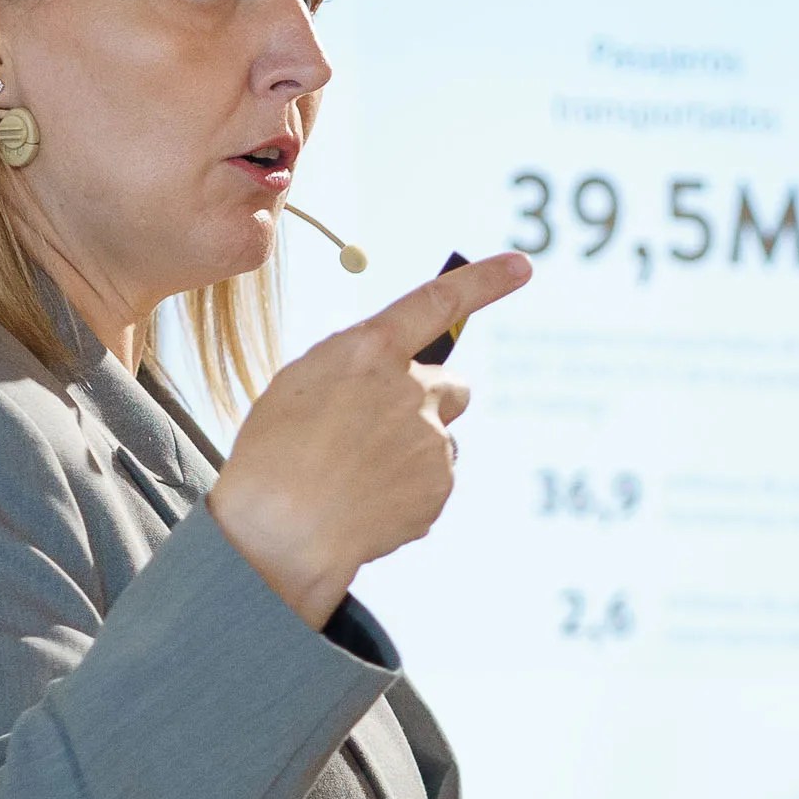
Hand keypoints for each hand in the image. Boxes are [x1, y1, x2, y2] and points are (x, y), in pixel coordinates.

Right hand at [207, 253, 530, 624]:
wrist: (280, 532)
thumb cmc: (275, 454)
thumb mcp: (301, 384)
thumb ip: (356, 367)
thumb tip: (393, 378)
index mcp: (369, 351)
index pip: (438, 303)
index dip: (485, 282)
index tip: (523, 266)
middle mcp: (411, 389)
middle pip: (451, 385)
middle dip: (429, 402)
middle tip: (382, 431)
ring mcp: (431, 440)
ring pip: (438, 439)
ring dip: (413, 451)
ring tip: (358, 477)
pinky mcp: (440, 486)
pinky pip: (433, 481)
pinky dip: (409, 491)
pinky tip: (366, 503)